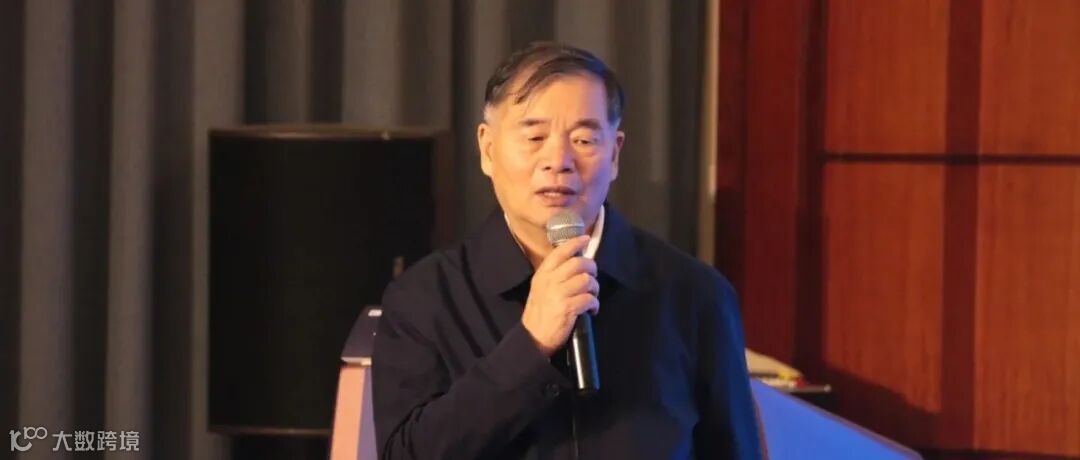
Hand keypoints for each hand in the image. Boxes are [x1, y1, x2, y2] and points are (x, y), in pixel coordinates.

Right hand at [521, 235, 599, 356]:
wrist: (532, 337)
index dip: (575, 243)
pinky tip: (592, 309)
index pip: (560, 252)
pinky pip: (589, 299)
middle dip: (592, 268)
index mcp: (543, 274)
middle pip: (579, 263)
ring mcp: (559, 294)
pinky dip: (594, 304)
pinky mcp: (567, 308)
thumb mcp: (540, 288)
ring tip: (592, 296)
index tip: (586, 239)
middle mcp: (550, 281)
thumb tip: (574, 263)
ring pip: (587, 280)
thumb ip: (554, 275)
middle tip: (593, 277)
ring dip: (595, 288)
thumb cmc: (539, 313)